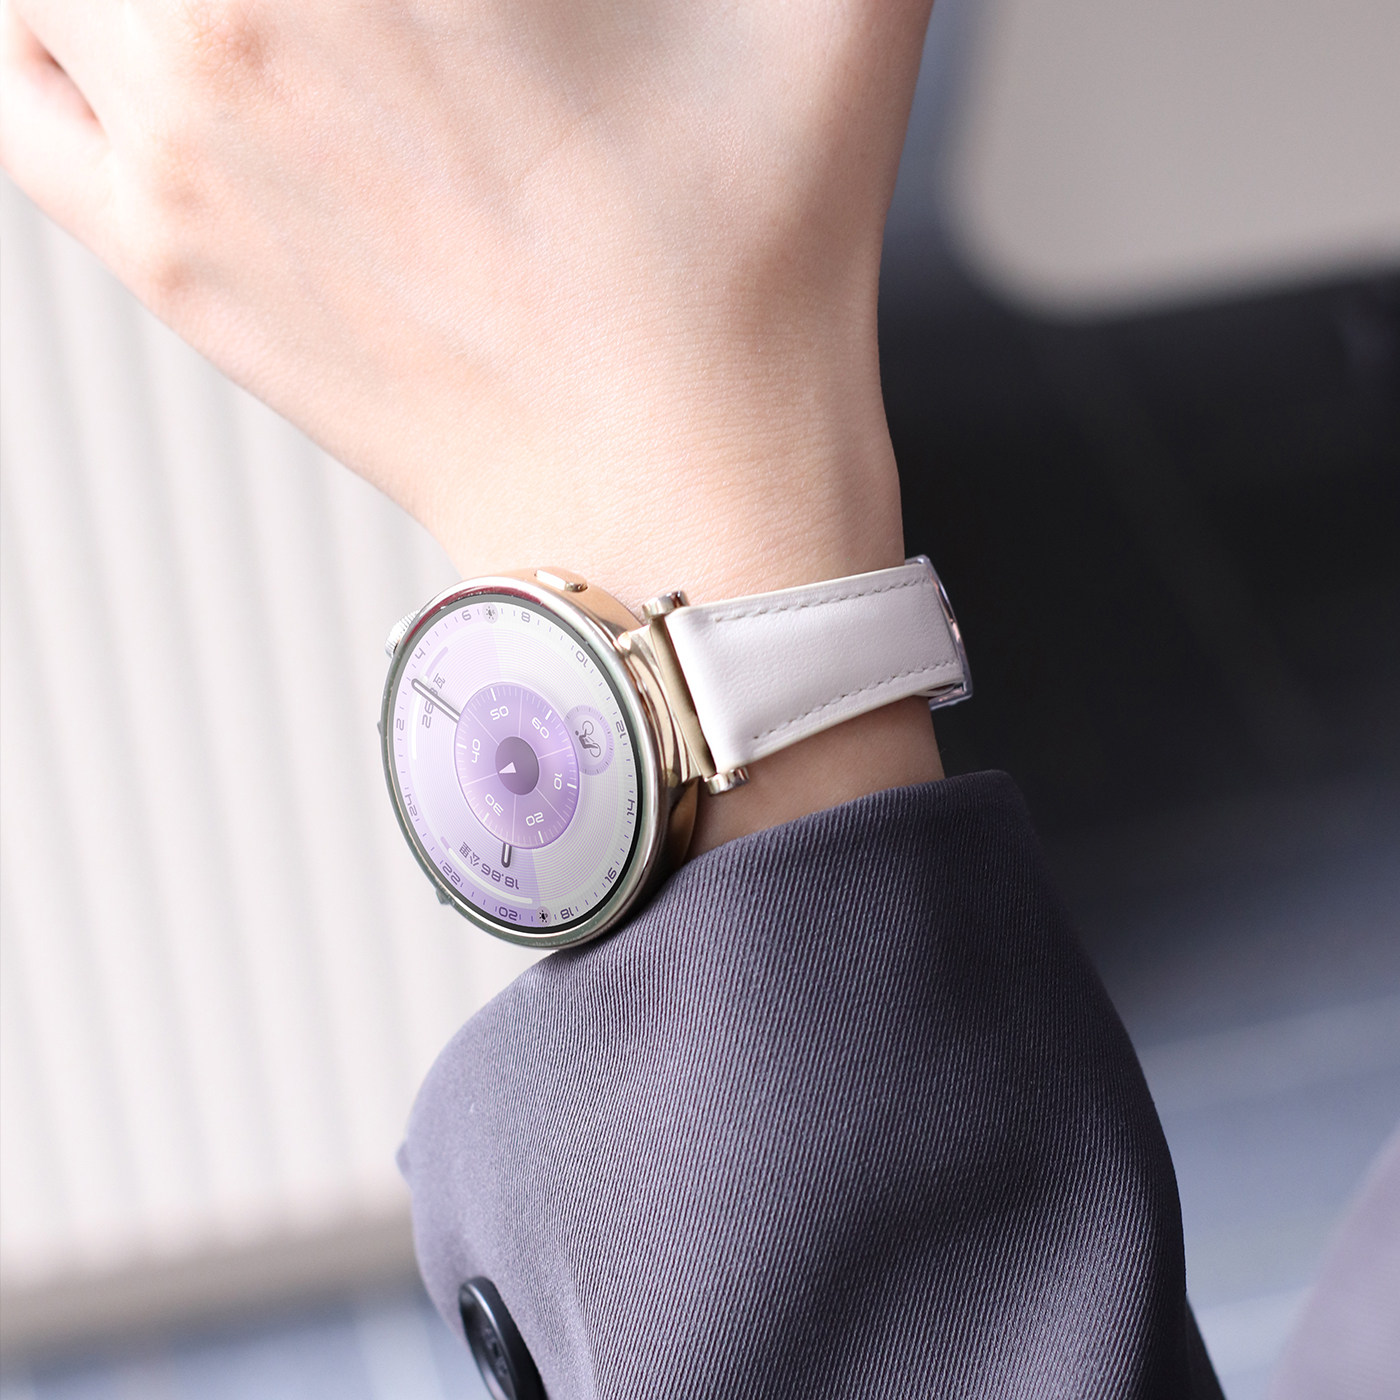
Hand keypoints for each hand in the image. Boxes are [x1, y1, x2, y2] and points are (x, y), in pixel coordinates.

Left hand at [1, 0, 942, 848]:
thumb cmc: (745, 303)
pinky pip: (10, 88)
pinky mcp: (163, 252)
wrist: (672, 508)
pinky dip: (42, 30)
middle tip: (376, 16)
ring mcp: (175, 140)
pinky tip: (135, 35)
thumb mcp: (846, 32)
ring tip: (257, 16)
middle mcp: (240, 16)